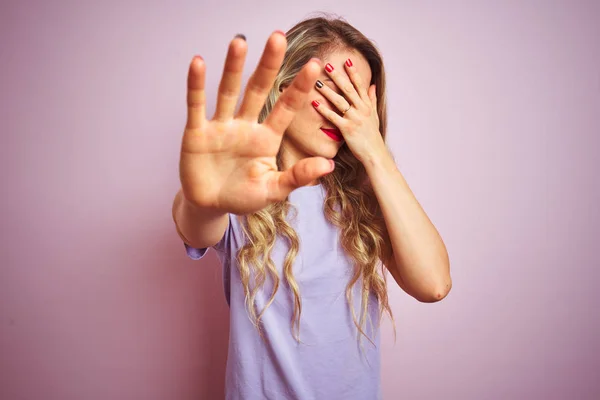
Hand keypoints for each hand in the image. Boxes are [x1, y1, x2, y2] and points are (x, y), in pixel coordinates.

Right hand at [179, 32, 333, 214]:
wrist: (210, 205)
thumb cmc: (243, 196)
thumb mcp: (273, 189)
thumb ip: (297, 176)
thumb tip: (329, 166)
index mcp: (267, 138)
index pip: (286, 107)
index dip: (300, 87)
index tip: (316, 65)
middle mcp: (245, 126)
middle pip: (258, 89)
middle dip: (268, 65)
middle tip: (278, 37)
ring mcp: (221, 127)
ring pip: (229, 91)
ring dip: (233, 68)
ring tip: (240, 41)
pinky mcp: (197, 133)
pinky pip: (197, 105)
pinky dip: (196, 85)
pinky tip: (199, 63)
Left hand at [312, 60, 387, 164]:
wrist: (376, 155)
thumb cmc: (373, 137)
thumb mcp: (375, 116)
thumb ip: (372, 99)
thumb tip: (372, 84)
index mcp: (367, 106)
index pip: (360, 85)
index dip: (353, 73)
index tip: (346, 60)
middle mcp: (362, 110)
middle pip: (349, 89)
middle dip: (338, 77)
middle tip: (327, 65)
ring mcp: (355, 119)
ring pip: (340, 101)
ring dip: (328, 90)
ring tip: (317, 81)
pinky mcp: (347, 130)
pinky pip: (334, 117)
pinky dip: (324, 109)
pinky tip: (314, 103)